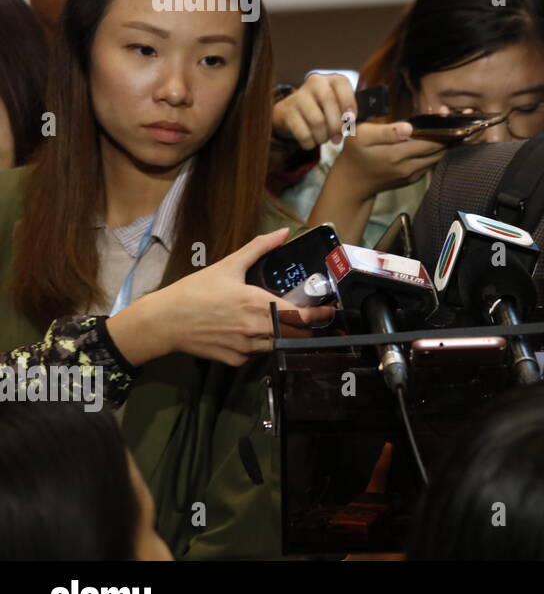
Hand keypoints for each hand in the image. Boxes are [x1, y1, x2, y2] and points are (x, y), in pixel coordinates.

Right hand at [107, 229, 334, 367]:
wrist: (163, 322)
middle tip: (313, 320)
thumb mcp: (228, 266)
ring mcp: (245, 348)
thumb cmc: (195, 292)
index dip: (318, 316)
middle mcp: (254, 329)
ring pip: (278, 347)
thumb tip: (283, 232)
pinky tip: (254, 334)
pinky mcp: (234, 361)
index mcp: (256, 304)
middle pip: (294, 335)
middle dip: (306, 329)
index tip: (329, 312)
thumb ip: (259, 248)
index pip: (299, 316)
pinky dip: (261, 345)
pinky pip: (257, 355)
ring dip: (285, 338)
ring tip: (286, 326)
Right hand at [271, 73, 358, 150]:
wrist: (290, 114)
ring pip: (317, 121)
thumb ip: (350, 111)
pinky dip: (310, 142)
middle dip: (336, 125)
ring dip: (323, 136)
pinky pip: (303, 132)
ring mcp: (298, 96)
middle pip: (329, 103)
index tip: (351, 120)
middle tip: (338, 138)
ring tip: (324, 138)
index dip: (349, 102)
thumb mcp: (337, 106)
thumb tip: (361, 121)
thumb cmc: (322, 111)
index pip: (342, 85)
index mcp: (331, 80)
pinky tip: (312, 141)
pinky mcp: (286, 112)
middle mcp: (314, 83)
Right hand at [330, 120, 448, 199]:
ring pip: (438, 158)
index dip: (442, 127)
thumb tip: (409, 127)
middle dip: (449, 133)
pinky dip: (438, 151)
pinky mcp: (413, 179)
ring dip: (447, 143)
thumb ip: (386, 132)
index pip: (430, 141)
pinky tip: (439, 139)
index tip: (446, 112)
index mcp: (396, 154)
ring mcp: (412, 175)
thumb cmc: (355, 152)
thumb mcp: (361, 136)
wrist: (353, 182)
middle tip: (453, 116)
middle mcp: (408, 167)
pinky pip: (431, 163)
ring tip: (450, 126)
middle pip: (440, 150)